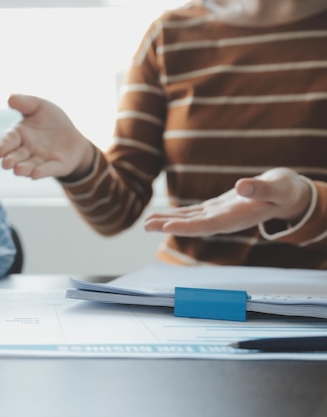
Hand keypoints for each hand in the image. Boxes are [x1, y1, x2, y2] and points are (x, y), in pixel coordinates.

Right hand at [0, 94, 94, 179]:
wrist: (73, 137)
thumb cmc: (52, 121)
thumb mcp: (40, 107)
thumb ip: (25, 103)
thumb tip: (10, 98)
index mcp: (19, 135)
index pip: (8, 140)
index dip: (2, 146)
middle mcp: (26, 150)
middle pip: (16, 156)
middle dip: (11, 159)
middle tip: (6, 164)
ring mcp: (40, 160)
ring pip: (30, 165)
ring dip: (24, 168)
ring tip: (18, 170)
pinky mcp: (55, 167)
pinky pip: (48, 169)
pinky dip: (42, 172)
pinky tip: (35, 174)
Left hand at [144, 168, 312, 235]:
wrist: (287, 194)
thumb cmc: (285, 190)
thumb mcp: (278, 187)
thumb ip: (261, 188)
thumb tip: (242, 186)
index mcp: (236, 218)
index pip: (207, 225)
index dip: (186, 227)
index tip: (167, 227)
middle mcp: (224, 220)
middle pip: (192, 225)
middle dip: (169, 225)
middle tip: (146, 225)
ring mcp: (219, 215)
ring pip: (189, 220)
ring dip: (168, 221)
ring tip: (146, 222)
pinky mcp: (216, 209)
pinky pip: (193, 213)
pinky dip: (177, 214)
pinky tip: (162, 216)